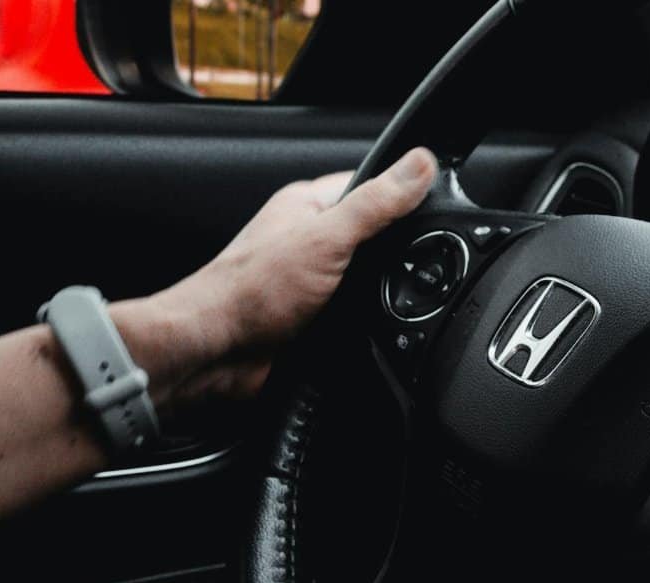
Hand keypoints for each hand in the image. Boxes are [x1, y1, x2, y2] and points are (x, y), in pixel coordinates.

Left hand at [140, 147, 437, 405]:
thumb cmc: (250, 291)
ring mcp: (314, 280)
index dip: (405, 197)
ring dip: (380, 294)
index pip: (373, 186)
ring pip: (370, 280)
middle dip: (396, 255)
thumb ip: (377, 202)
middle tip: (407, 266)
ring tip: (380, 300)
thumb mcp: (327, 237)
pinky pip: (358, 315)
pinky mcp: (316, 318)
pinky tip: (369, 327)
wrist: (215, 352)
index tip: (434, 209)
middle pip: (377, 237)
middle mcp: (311, 239)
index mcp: (309, 205)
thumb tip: (421, 163)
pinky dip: (368, 324)